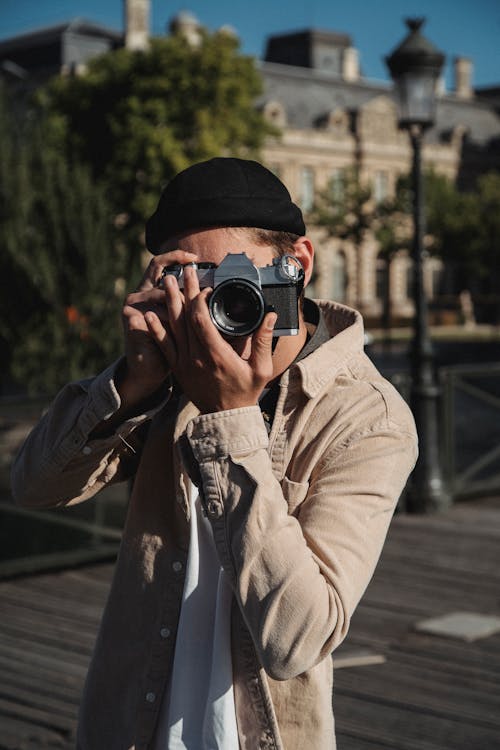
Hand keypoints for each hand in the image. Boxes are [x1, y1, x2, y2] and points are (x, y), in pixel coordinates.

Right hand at [119, 250, 197, 406]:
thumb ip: (192, 307)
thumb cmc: (169, 346)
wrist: (148, 369)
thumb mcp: (182, 322)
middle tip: (204, 286)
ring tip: (199, 317)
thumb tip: (219, 296)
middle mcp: (139, 294)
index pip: (159, 263)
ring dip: (182, 307)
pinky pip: (156, 316)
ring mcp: (133, 306)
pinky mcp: (131, 319)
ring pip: (163, 297)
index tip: (194, 259)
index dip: (175, 257)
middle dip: (185, 284)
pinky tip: (183, 327)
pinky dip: (172, 321)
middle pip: (164, 279)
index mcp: (150, 289)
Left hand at [144, 265, 276, 412]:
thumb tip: (269, 315)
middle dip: (186, 292)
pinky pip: (164, 346)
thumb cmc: (245, 393)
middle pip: (186, 318)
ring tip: (168, 282)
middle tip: (186, 272)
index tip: (206, 287)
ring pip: (173, 328)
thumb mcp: (261, 368)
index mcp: (217, 355)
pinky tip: (149, 315)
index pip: (202, 320)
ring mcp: (185, 363)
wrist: (226, 418)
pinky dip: (156, 330)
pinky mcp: (178, 369)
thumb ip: (263, 341)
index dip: (201, 300)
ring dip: (170, 303)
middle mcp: (197, 357)